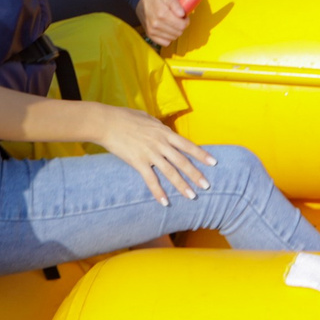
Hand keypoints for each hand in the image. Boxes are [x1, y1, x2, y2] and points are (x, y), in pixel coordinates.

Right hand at [95, 106, 214, 202]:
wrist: (107, 122)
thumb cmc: (125, 117)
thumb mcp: (147, 118)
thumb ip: (158, 126)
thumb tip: (164, 129)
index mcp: (164, 132)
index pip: (187, 145)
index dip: (201, 154)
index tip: (213, 163)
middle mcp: (160, 144)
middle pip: (182, 161)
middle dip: (196, 174)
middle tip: (207, 186)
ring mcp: (150, 153)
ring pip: (170, 172)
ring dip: (182, 186)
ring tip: (192, 196)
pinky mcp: (138, 162)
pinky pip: (151, 180)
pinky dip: (158, 192)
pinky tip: (165, 202)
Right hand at [137, 0, 188, 49]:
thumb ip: (176, 5)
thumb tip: (182, 14)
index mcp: (162, 14)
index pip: (181, 25)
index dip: (186, 21)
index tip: (184, 17)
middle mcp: (156, 24)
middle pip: (178, 33)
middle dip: (181, 26)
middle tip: (179, 19)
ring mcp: (152, 31)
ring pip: (173, 38)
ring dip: (175, 32)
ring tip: (172, 23)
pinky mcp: (150, 35)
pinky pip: (165, 43)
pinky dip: (168, 37)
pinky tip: (167, 29)